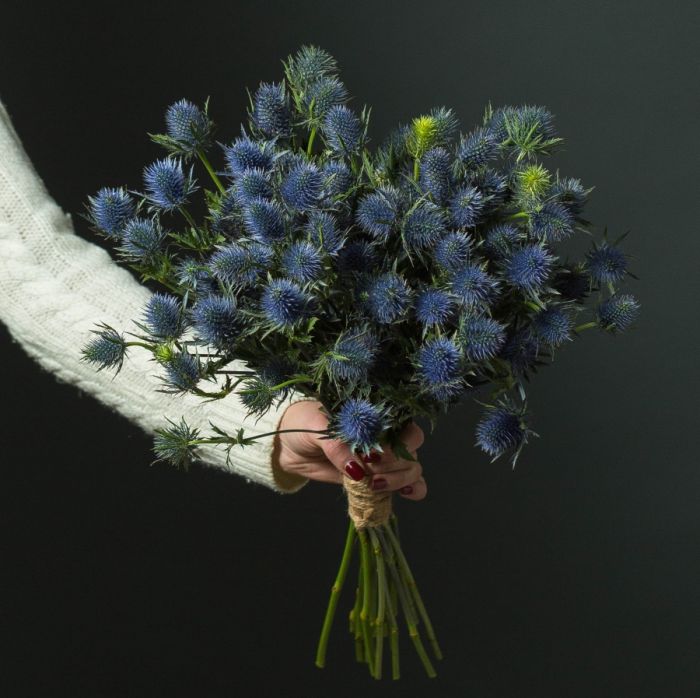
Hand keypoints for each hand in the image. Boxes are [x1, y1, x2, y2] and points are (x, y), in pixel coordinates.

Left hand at [272, 399, 426, 500]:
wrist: (288, 444)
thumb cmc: (305, 423)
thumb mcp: (317, 427)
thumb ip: (337, 446)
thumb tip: (358, 470)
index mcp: (375, 413)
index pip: (403, 424)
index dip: (396, 443)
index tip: (373, 455)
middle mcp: (385, 434)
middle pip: (411, 448)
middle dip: (395, 464)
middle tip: (370, 471)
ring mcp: (384, 457)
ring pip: (411, 468)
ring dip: (400, 480)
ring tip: (375, 485)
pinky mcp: (378, 477)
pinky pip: (408, 483)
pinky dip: (414, 489)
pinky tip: (407, 494)